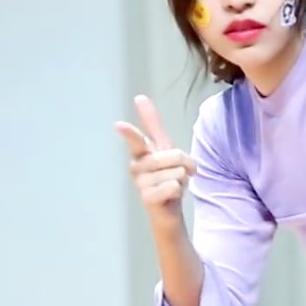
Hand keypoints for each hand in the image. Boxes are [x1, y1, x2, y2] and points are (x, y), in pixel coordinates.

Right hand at [114, 95, 195, 227]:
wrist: (169, 208)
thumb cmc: (166, 174)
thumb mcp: (164, 146)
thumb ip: (153, 124)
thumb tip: (139, 97)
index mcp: (140, 152)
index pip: (136, 140)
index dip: (130, 133)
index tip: (119, 125)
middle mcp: (136, 166)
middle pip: (173, 155)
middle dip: (185, 163)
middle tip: (181, 172)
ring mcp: (140, 183)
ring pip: (176, 172)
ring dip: (182, 179)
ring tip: (172, 184)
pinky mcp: (147, 198)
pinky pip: (174, 186)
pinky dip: (179, 190)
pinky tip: (170, 196)